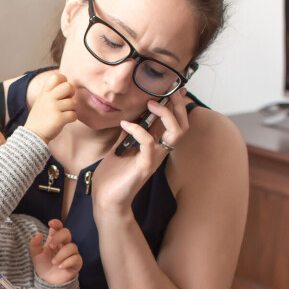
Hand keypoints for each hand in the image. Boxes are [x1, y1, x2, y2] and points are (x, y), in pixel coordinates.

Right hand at [24, 73, 76, 142]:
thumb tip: (69, 86)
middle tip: (67, 101)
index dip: (64, 81)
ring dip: (72, 109)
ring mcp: (54, 108)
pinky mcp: (59, 119)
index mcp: (44, 92)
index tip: (63, 90)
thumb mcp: (41, 100)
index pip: (56, 77)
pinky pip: (74, 114)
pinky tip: (66, 120)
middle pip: (69, 86)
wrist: (33, 134)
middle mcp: (49, 98)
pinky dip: (72, 118)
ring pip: (73, 103)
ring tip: (65, 113)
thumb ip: (52, 92)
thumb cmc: (41, 117)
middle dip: (72, 94)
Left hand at [30, 219, 81, 284]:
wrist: (48, 281)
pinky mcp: (76, 262)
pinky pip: (76, 258)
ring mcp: (72, 253)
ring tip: (53, 263)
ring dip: (61, 254)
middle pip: (67, 233)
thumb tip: (38, 234)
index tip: (51, 223)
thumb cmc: (43, 265)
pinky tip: (60, 267)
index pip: (59, 227)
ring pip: (72, 247)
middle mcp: (64, 244)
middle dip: (59, 237)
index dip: (57, 223)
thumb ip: (34, 244)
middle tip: (50, 246)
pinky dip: (67, 262)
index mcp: (54, 239)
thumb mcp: (35, 255)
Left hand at [93, 89, 189, 214]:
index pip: (175, 122)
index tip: (173, 89)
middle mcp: (159, 151)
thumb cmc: (113, 176)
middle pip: (182, 126)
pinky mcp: (144, 167)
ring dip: (165, 115)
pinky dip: (138, 130)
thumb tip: (131, 116)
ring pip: (175, 133)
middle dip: (177, 106)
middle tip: (165, 94)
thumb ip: (130, 133)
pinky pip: (149, 144)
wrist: (106, 199)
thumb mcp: (121, 147)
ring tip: (150, 104)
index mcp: (155, 145)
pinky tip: (125, 124)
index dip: (177, 105)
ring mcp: (154, 159)